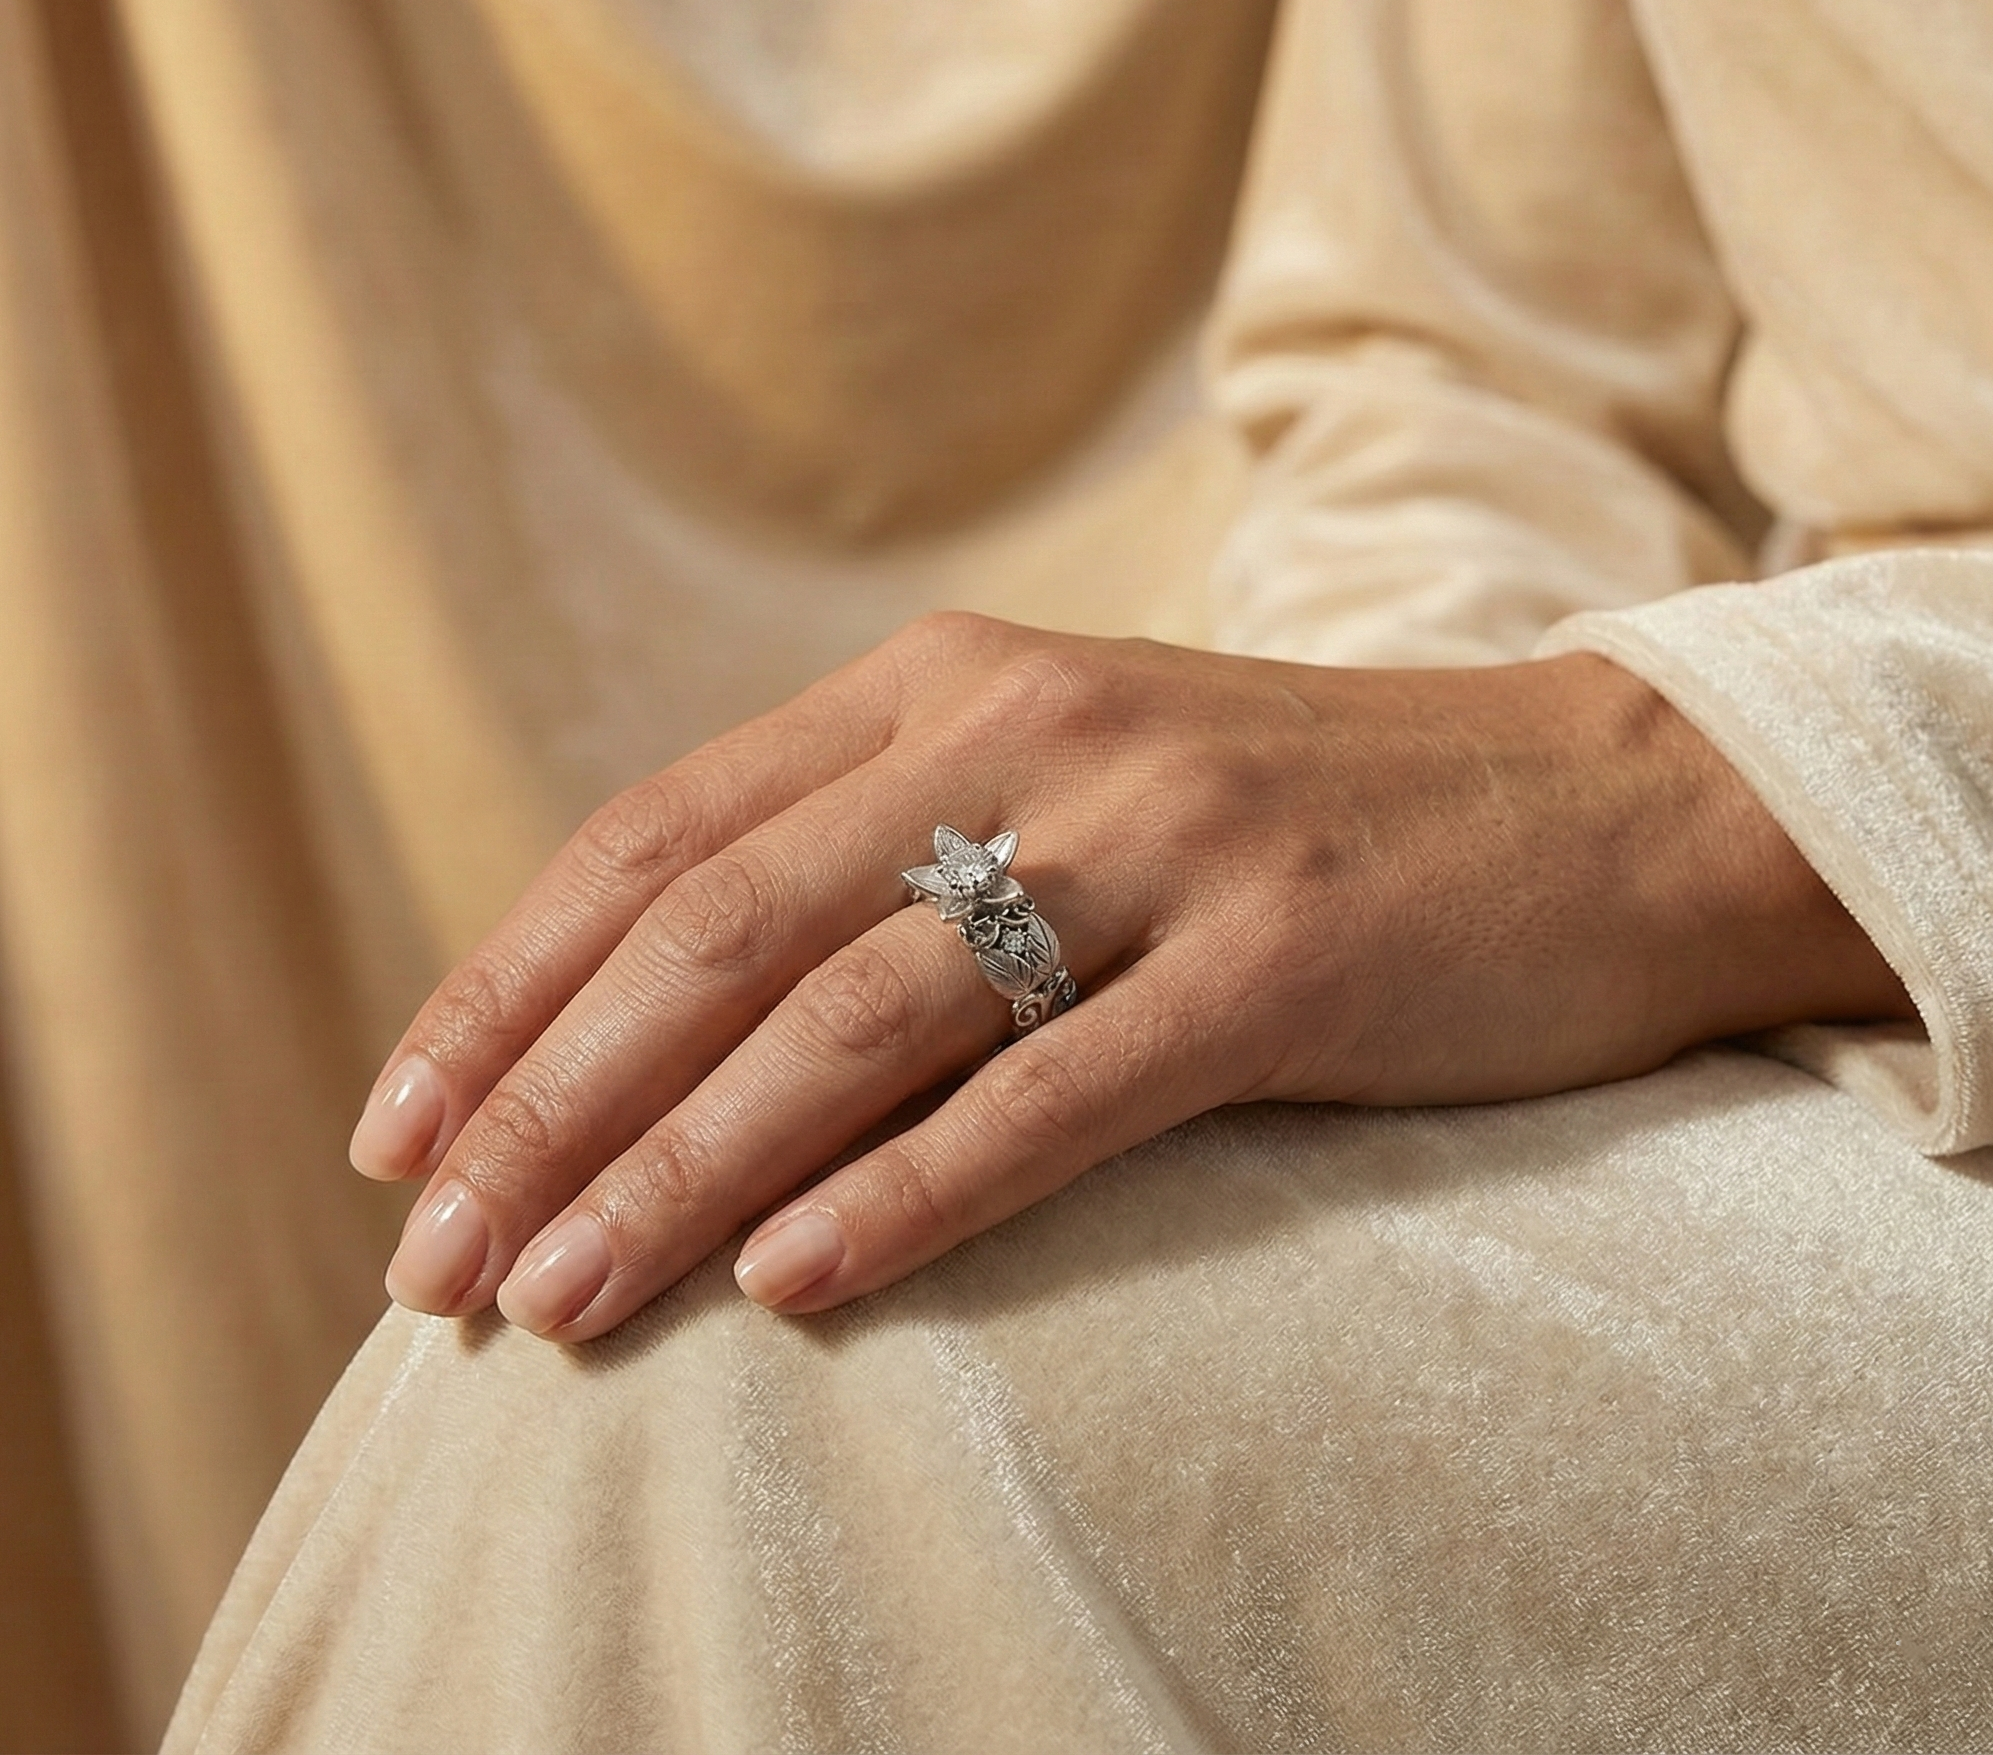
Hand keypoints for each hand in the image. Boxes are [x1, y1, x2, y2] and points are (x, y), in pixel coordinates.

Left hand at [349, 614, 1908, 1339]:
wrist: (1596, 808)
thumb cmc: (1297, 825)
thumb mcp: (1066, 786)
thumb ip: (885, 851)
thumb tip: (668, 1031)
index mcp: (950, 682)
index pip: (662, 836)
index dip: (507, 988)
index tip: (396, 1138)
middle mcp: (1032, 731)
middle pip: (723, 931)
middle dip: (549, 1109)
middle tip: (434, 1270)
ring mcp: (1159, 837)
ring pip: (858, 1016)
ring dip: (683, 1172)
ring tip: (558, 1311)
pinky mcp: (1279, 955)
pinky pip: (1055, 1090)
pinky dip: (909, 1194)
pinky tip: (792, 1292)